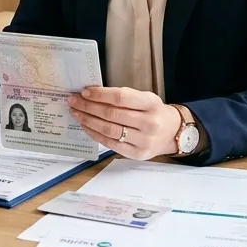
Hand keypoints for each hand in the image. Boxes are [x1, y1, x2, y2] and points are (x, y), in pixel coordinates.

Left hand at [68, 87, 182, 160]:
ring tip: (76, 113)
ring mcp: (143, 140)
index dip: (100, 94)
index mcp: (151, 104)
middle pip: (112, 114)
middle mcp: (149, 123)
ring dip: (88, 120)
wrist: (172, 133)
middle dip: (88, 107)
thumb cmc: (154, 112)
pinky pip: (110, 143)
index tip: (85, 91)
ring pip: (109, 130)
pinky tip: (85, 126)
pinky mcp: (136, 154)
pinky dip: (95, 134)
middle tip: (74, 101)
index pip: (121, 98)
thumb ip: (124, 97)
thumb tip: (93, 94)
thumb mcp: (146, 98)